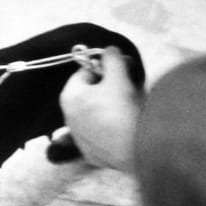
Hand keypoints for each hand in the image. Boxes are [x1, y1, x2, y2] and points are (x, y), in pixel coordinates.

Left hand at [59, 47, 144, 171]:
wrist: (136, 150)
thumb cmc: (123, 110)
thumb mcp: (119, 77)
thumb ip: (112, 58)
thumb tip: (109, 50)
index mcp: (70, 96)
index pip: (85, 73)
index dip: (105, 69)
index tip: (122, 71)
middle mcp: (69, 118)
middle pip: (89, 95)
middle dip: (107, 89)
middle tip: (128, 88)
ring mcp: (79, 139)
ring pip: (95, 115)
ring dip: (109, 109)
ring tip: (129, 109)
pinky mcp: (92, 155)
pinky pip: (101, 135)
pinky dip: (111, 129)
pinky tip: (126, 128)